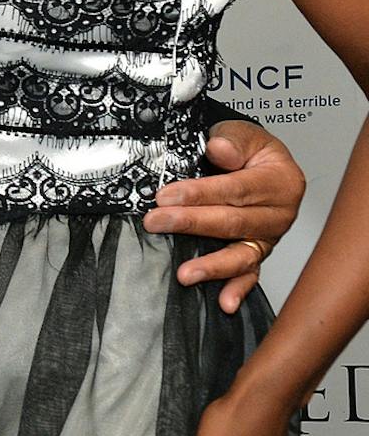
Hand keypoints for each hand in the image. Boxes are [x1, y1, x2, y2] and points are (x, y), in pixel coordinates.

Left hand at [143, 120, 306, 312]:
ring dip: (213, 266)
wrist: (256, 161)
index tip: (166, 196)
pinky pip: (250, 273)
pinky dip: (238, 289)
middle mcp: (279, 213)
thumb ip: (231, 140)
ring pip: (242, 254)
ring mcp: (269, 237)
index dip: (200, 193)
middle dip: (191, 224)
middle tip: (156, 223)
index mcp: (280, 181)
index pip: (236, 189)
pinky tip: (225, 302)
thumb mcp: (242, 133)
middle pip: (233, 223)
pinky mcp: (258, 252)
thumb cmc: (248, 149)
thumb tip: (219, 151)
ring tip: (186, 273)